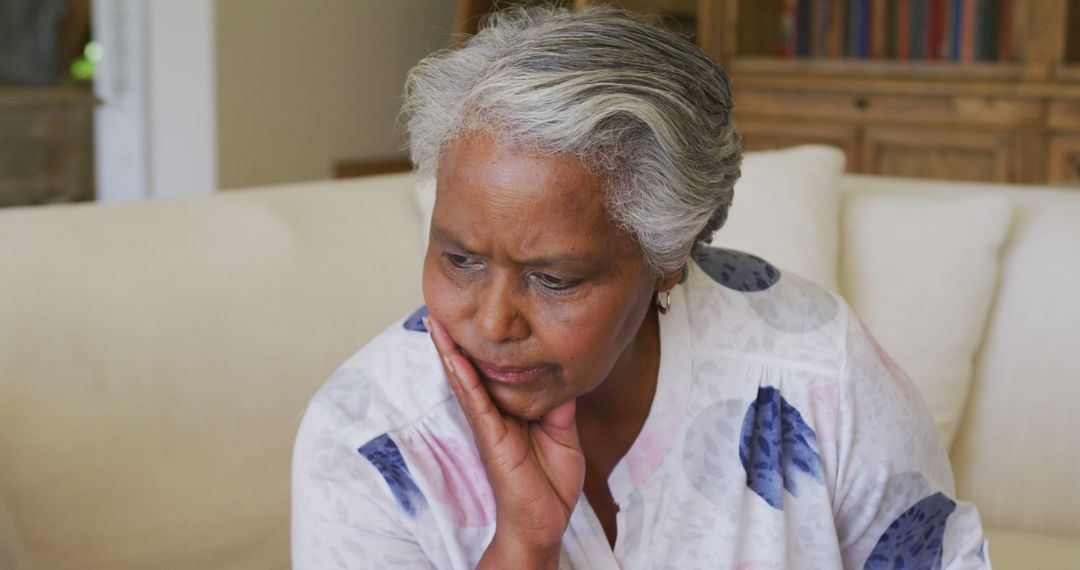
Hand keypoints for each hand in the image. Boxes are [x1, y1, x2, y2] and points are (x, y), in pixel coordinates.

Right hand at [425, 315, 584, 568]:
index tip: (475, 318)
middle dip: (456, 341)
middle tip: (441, 308)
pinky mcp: (490, 435)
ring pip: (465, 380)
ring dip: (450, 350)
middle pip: (471, 371)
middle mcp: (495, 415)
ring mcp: (489, 424)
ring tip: (436, 321)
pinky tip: (452, 355)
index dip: (482, 347)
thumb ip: (559, 405)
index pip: (494, 373)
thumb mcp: (564, 435)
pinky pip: (473, 400)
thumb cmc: (551, 485)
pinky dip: (462, 375)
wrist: (544, 523)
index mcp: (512, 412)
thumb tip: (562, 373)